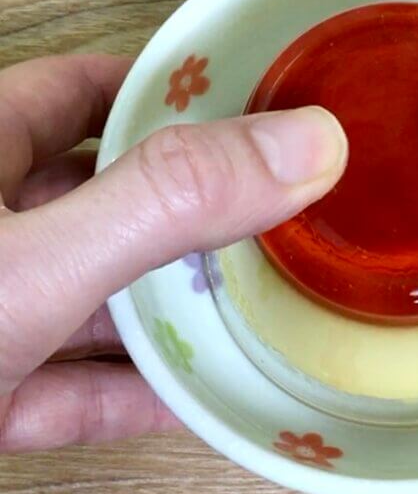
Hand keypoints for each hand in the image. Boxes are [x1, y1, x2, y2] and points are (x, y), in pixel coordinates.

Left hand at [0, 55, 346, 451]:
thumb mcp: (38, 261)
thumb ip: (164, 204)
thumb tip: (303, 148)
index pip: (84, 92)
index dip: (167, 92)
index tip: (257, 107)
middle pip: (106, 201)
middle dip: (192, 210)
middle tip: (285, 213)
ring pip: (93, 300)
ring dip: (169, 312)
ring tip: (264, 306)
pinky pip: (72, 387)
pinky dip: (131, 394)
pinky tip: (198, 401)